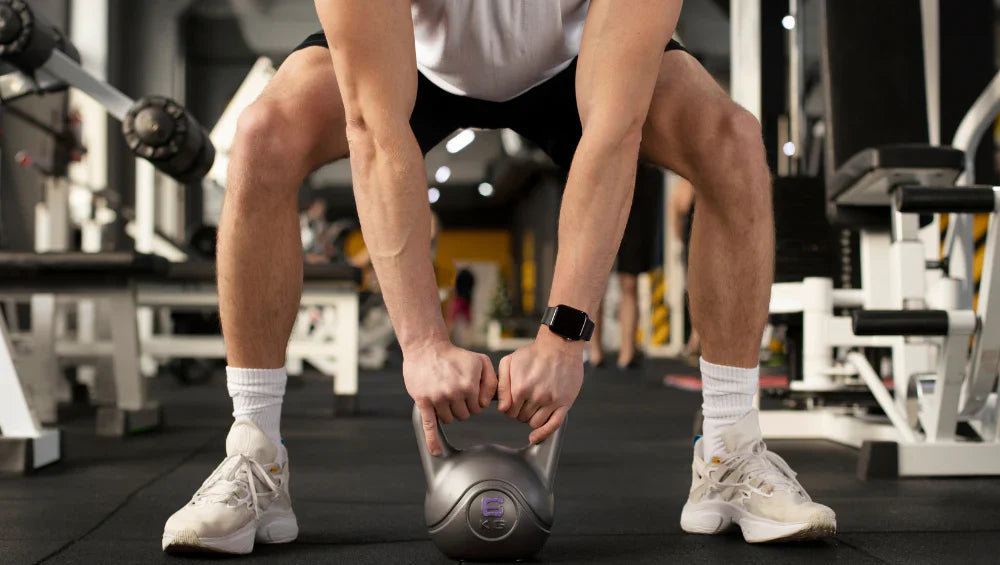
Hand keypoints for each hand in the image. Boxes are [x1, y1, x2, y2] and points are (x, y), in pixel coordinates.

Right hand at [404, 339, 497, 454]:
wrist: (427, 348)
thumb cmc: (456, 356)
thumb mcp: (480, 361)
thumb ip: (492, 382)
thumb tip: (489, 404)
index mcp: (469, 385)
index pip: (478, 408)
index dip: (474, 400)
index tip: (468, 389)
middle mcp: (454, 393)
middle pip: (464, 416)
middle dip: (461, 407)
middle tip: (454, 390)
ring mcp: (438, 398)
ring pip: (449, 420)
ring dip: (448, 412)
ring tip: (444, 393)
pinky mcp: (423, 401)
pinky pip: (429, 425)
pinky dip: (432, 441)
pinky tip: (436, 452)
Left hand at [497, 327, 583, 443]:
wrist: (559, 346)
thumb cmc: (534, 353)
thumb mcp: (509, 362)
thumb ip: (501, 385)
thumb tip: (502, 408)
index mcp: (520, 387)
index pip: (508, 411)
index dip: (509, 407)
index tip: (513, 402)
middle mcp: (536, 396)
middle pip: (521, 418)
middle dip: (520, 412)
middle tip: (525, 401)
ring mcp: (551, 401)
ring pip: (535, 423)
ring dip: (531, 418)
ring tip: (534, 406)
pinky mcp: (564, 403)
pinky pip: (553, 426)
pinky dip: (543, 434)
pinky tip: (535, 438)